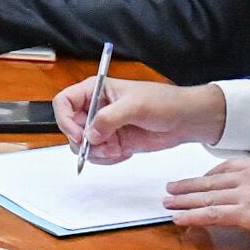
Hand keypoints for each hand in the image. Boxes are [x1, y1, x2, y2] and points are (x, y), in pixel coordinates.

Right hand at [60, 78, 226, 161]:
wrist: (186, 120)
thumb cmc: (164, 102)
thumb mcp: (136, 106)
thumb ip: (109, 118)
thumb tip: (90, 134)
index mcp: (96, 90)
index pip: (64, 102)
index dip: (65, 119)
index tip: (79, 134)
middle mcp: (96, 108)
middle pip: (70, 127)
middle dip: (83, 141)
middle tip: (103, 146)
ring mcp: (104, 126)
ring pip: (82, 145)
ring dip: (97, 152)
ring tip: (117, 150)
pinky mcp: (113, 142)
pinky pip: (98, 155)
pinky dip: (107, 159)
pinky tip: (124, 153)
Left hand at [162, 157, 249, 249]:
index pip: (226, 169)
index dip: (207, 176)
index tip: (197, 180)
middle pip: (210, 182)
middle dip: (188, 185)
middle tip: (170, 188)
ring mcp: (246, 194)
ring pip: (206, 197)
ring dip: (183, 200)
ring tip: (166, 202)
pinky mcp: (246, 214)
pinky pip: (212, 215)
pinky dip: (192, 216)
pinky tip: (178, 218)